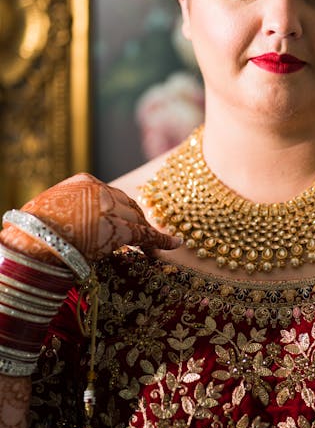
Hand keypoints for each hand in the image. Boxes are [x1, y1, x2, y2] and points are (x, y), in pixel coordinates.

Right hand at [1, 173, 179, 263]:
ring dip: (145, 232)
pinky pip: (145, 235)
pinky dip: (160, 240)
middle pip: (127, 204)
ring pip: (136, 219)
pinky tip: (172, 244)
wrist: (29, 244)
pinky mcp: (119, 230)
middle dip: (135, 219)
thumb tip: (78, 222)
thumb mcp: (51, 210)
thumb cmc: (32, 233)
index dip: (120, 209)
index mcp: (83, 182)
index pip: (111, 194)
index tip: (125, 218)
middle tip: (142, 235)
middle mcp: (100, 191)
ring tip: (155, 245)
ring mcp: (110, 209)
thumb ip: (71, 209)